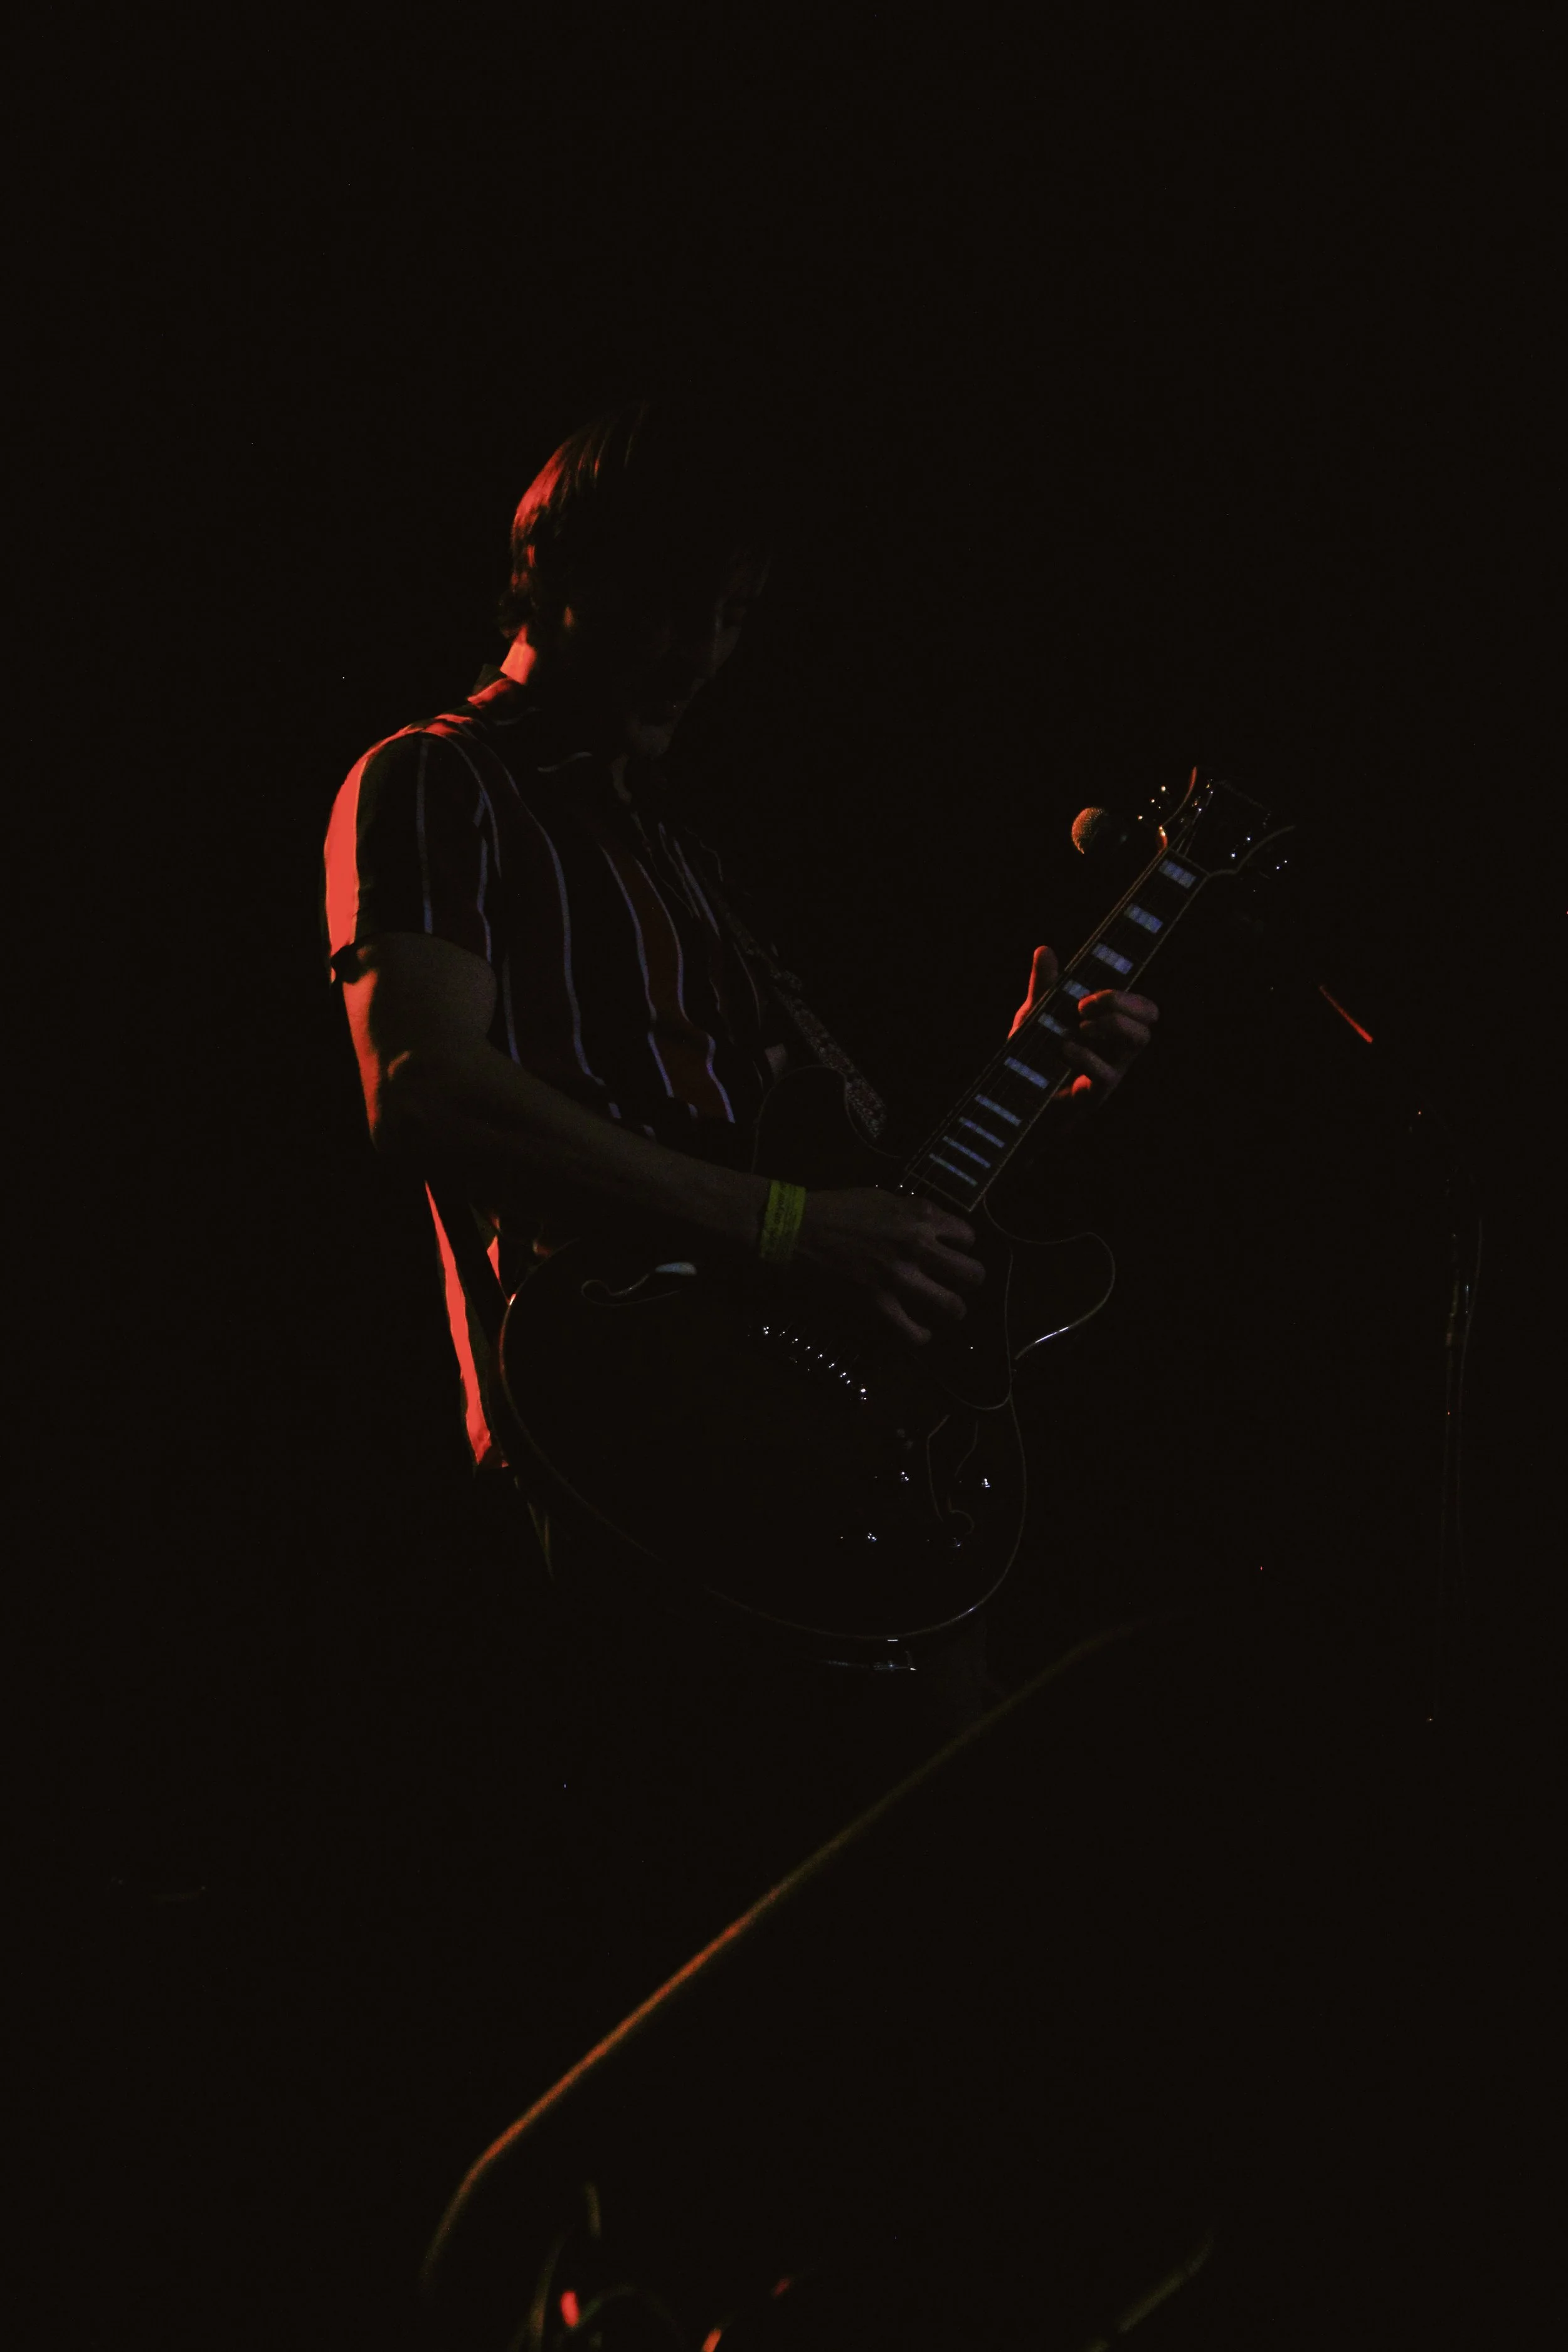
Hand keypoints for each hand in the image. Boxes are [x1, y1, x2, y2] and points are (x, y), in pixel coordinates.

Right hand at [795, 1187, 985, 1346]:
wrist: (795, 1230)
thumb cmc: (835, 1209)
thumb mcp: (882, 1199)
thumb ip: (913, 1214)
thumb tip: (934, 1229)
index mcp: (920, 1215)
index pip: (967, 1237)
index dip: (962, 1248)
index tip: (951, 1254)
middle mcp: (917, 1246)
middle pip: (972, 1275)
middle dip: (969, 1282)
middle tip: (955, 1285)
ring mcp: (900, 1278)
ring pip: (953, 1307)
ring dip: (950, 1310)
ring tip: (941, 1311)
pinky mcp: (878, 1305)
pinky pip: (915, 1333)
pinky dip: (920, 1335)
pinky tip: (917, 1332)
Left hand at [1011, 944, 1158, 1102]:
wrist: (1016, 1100)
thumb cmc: (1032, 1057)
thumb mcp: (1034, 1017)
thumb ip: (1043, 986)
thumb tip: (1044, 949)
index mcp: (1109, 1027)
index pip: (1141, 1006)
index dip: (1127, 994)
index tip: (1089, 995)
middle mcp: (1117, 1048)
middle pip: (1150, 1016)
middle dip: (1121, 1002)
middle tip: (1083, 1007)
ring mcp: (1112, 1070)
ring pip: (1139, 1040)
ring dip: (1112, 1024)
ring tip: (1080, 1026)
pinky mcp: (1097, 1094)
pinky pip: (1107, 1072)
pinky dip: (1085, 1055)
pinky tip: (1063, 1049)